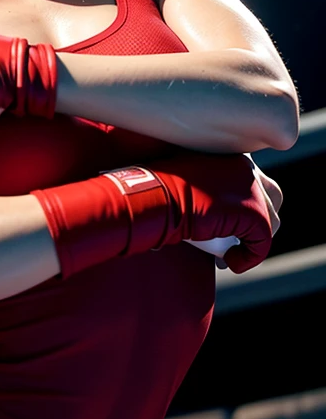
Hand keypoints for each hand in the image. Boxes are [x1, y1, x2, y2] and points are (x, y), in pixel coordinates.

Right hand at [31, 151, 276, 280]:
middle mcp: (244, 165)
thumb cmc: (146, 188)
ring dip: (254, 241)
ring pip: (272, 220)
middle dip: (258, 222)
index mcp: (225, 152)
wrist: (147, 196)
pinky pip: (263, 241)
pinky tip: (230, 265)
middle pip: (272, 196)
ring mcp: (250, 187)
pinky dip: (250, 258)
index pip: (252, 178)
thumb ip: (183, 183)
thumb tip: (175, 200)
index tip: (221, 226)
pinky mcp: (252, 211)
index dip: (244, 206)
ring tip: (230, 256)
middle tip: (234, 242)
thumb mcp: (168, 179)